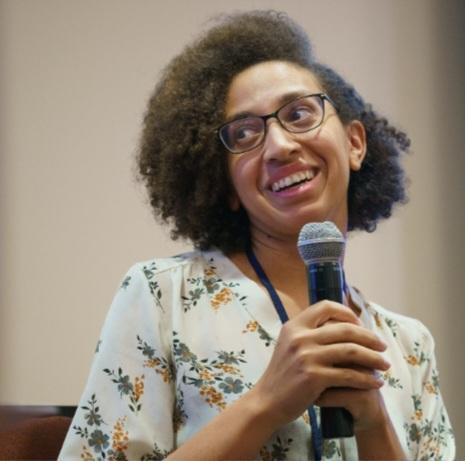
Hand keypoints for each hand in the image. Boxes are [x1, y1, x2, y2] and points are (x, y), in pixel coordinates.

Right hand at [251, 300, 389, 427]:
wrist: (267, 401)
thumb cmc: (282, 373)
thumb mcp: (289, 344)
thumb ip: (308, 332)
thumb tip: (340, 323)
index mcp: (294, 325)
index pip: (326, 307)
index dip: (347, 312)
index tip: (360, 324)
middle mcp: (300, 337)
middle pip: (345, 329)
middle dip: (369, 337)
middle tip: (382, 346)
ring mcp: (307, 357)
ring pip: (351, 351)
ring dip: (373, 358)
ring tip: (384, 364)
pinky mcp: (314, 377)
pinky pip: (349, 375)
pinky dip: (367, 378)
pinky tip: (376, 382)